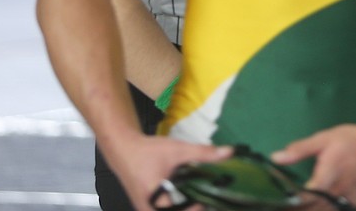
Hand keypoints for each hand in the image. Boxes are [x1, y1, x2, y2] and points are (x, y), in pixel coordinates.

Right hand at [108, 133, 231, 210]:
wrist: (124, 151)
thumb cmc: (149, 152)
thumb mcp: (178, 150)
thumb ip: (203, 153)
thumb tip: (230, 152)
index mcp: (156, 203)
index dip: (197, 209)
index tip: (210, 200)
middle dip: (193, 208)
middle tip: (208, 200)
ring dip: (185, 207)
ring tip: (201, 199)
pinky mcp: (147, 209)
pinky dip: (178, 206)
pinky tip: (189, 197)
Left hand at [272, 123, 355, 208]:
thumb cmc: (353, 140)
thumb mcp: (325, 139)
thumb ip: (300, 150)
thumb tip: (275, 157)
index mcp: (326, 178)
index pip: (303, 200)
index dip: (291, 204)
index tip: (277, 205)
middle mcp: (336, 194)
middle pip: (313, 210)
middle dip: (301, 209)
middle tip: (284, 207)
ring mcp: (347, 201)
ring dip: (314, 210)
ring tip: (303, 206)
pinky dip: (327, 210)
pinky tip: (320, 206)